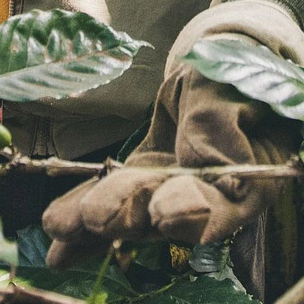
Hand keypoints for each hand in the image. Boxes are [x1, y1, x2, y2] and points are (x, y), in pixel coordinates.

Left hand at [42, 38, 296, 264]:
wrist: (221, 67)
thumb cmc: (236, 72)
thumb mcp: (229, 86)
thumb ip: (216, 122)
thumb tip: (205, 162)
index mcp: (248, 181)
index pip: (220, 206)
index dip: (192, 212)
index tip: (163, 212)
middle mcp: (209, 202)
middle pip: (167, 219)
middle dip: (128, 217)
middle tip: (95, 217)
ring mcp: (171, 197)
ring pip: (133, 216)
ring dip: (94, 224)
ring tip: (58, 225)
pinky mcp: (143, 187)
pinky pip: (113, 203)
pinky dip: (84, 221)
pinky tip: (55, 237)